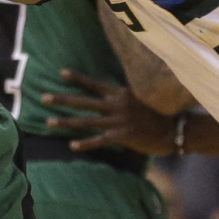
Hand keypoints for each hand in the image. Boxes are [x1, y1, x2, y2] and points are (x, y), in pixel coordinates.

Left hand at [43, 69, 175, 154]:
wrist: (175, 129)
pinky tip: (72, 145)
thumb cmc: (157, 113)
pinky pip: (100, 140)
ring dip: (66, 122)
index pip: (94, 83)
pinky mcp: (123, 136)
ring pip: (87, 121)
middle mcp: (117, 104)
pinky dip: (85, 143)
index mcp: (120, 92)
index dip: (77, 78)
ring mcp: (119, 120)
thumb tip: (108, 94)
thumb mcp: (140, 97)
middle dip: (62, 99)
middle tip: (43, 98)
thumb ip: (122, 96)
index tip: (60, 73)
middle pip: (83, 101)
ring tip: (48, 122)